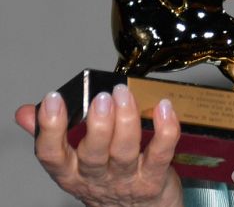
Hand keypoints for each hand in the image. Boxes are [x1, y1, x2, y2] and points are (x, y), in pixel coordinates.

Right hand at [15, 85, 183, 206]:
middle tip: (102, 97)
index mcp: (71, 172)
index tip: (53, 100)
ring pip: (126, 150)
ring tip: (125, 94)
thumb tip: (27, 113)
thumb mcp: (74, 162)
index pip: (51, 154)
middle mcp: (96, 177)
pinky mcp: (154, 179)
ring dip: (127, 119)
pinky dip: (165, 129)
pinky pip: (161, 152)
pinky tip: (164, 108)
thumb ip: (52, 135)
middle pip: (93, 153)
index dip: (50, 128)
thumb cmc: (107, 179)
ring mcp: (126, 179)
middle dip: (98, 123)